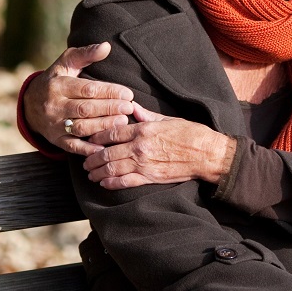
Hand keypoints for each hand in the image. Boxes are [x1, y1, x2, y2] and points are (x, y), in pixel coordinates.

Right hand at [24, 43, 136, 155]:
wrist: (29, 105)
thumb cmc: (55, 80)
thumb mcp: (65, 63)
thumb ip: (86, 54)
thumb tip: (107, 46)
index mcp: (58, 86)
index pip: (87, 89)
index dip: (109, 91)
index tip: (127, 93)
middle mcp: (54, 106)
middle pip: (85, 109)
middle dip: (109, 108)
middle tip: (129, 108)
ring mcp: (54, 125)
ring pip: (81, 127)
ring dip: (103, 126)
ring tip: (123, 122)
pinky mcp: (56, 140)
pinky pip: (72, 146)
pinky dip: (88, 149)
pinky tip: (104, 148)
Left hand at [82, 113, 234, 187]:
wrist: (207, 154)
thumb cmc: (189, 133)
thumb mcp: (167, 119)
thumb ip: (146, 115)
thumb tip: (131, 106)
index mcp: (142, 129)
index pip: (111, 133)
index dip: (96, 137)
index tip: (88, 140)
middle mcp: (139, 147)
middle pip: (107, 152)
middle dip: (92, 158)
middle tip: (84, 161)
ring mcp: (144, 164)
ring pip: (112, 168)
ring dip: (98, 172)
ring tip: (90, 174)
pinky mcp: (150, 178)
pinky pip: (125, 182)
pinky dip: (112, 183)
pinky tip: (104, 184)